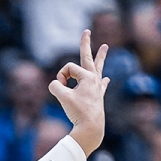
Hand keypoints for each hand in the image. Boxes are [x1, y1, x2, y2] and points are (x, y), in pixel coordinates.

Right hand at [48, 30, 109, 156]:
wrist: (91, 129)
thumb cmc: (78, 112)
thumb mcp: (61, 97)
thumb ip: (54, 86)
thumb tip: (55, 86)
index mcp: (88, 76)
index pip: (68, 68)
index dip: (60, 77)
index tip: (59, 88)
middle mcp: (94, 79)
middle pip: (88, 58)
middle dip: (85, 44)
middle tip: (87, 31)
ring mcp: (97, 88)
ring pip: (98, 68)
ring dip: (101, 57)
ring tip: (106, 47)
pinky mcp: (97, 98)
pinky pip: (101, 85)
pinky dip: (102, 81)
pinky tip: (106, 79)